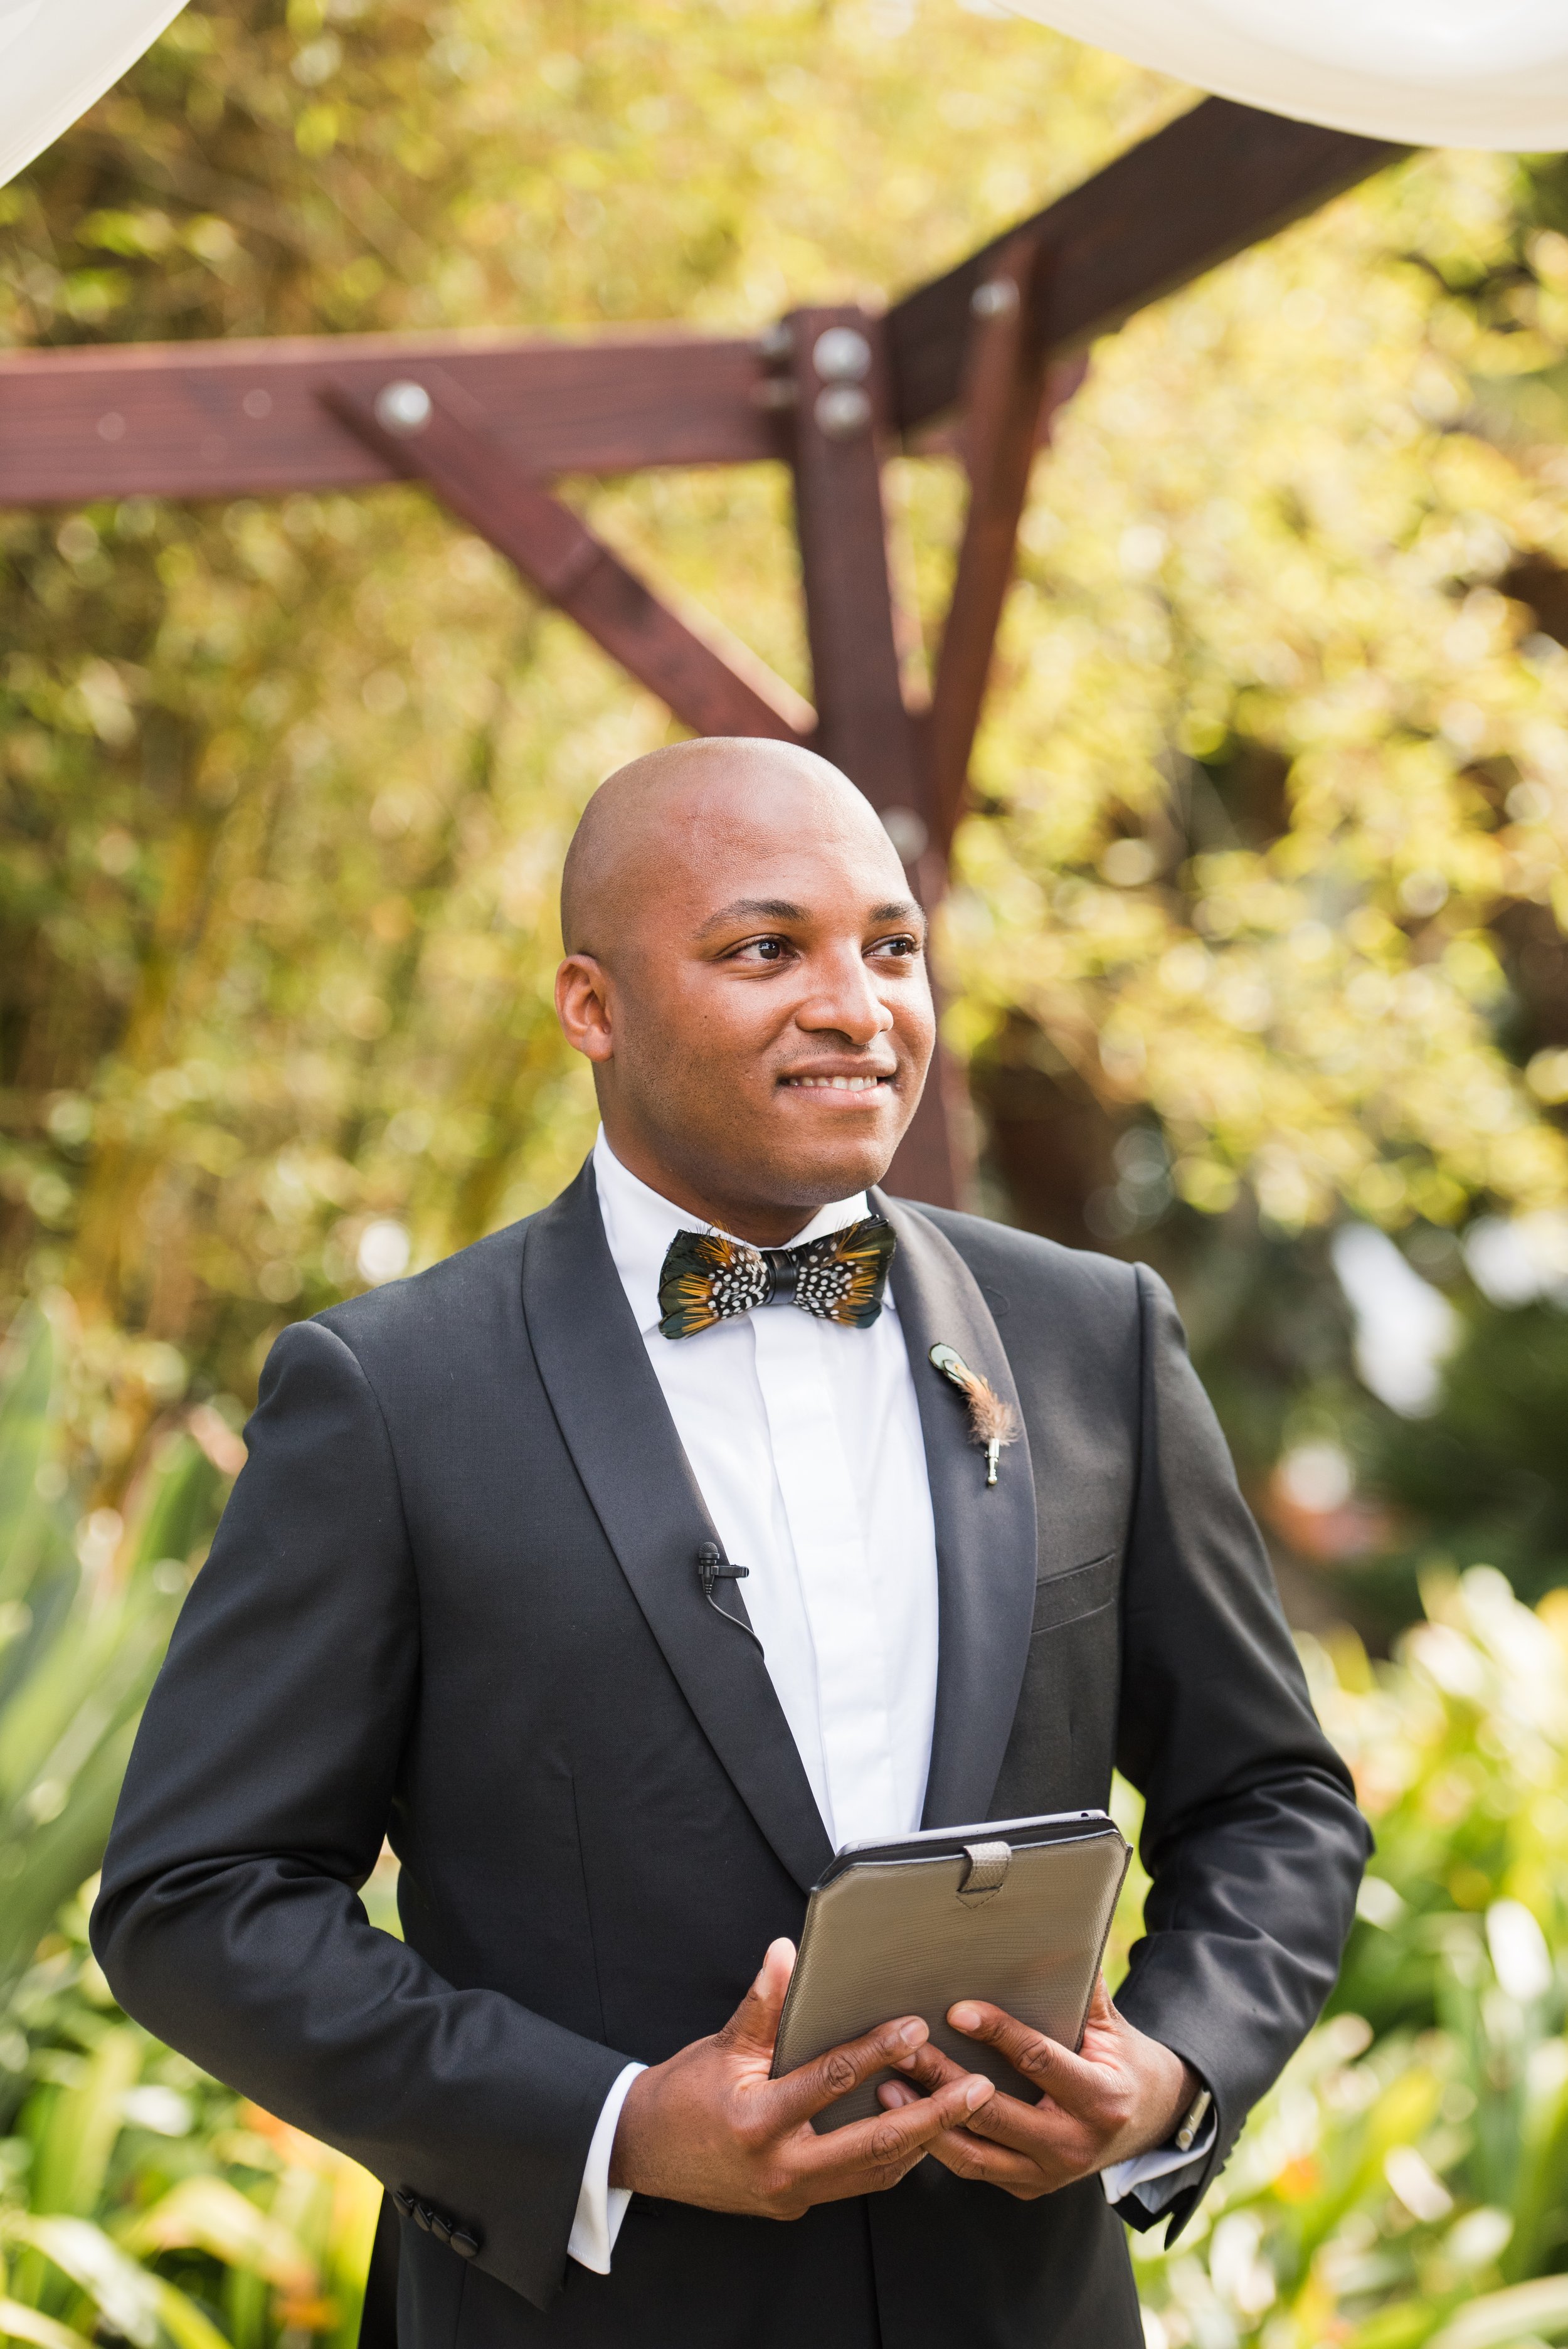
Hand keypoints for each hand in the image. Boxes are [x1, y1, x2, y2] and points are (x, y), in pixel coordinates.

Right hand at [609, 1936, 995, 2217]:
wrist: (643, 2154)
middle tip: (978, 2091)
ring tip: (964, 2110)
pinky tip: (920, 2135)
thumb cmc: (682, 2095)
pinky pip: (856, 2185)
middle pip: (873, 2146)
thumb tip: (786, 1952)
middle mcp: (781, 2168)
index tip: (915, 2028)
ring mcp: (791, 2195)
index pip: (830, 2082)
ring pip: (873, 2174)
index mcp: (758, 2122)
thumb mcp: (721, 2047)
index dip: (875, 2052)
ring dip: (921, 2142)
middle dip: (931, 2117)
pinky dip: (892, 2160)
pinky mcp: (796, 2205)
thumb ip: (761, 2005)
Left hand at [875, 1974, 1195, 2200]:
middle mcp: (1073, 2144)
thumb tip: (1062, 1928)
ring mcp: (1047, 2174)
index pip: (1039, 2062)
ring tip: (889, 2088)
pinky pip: (975, 2169)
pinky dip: (939, 2145)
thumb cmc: (1124, 2061)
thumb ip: (1084, 1985)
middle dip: (945, 2080)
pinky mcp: (1027, 2186)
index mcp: (1099, 2098)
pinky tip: (907, 2119)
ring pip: (975, 2154)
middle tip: (905, 2049)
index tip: (956, 2011)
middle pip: (994, 2112)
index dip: (997, 2034)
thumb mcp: (1111, 2024)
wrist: (1150, 2121)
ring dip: (927, 2122)